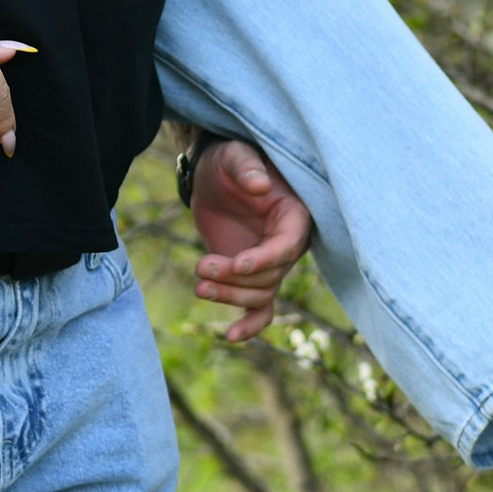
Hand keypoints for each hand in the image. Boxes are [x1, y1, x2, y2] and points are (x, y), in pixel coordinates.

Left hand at [186, 135, 312, 342]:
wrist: (214, 175)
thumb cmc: (230, 160)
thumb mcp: (235, 156)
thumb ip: (247, 168)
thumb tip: (259, 186)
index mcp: (294, 216)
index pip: (287, 246)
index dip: (264, 259)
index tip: (237, 264)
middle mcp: (288, 245)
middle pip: (270, 275)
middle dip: (235, 278)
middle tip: (200, 267)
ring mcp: (269, 263)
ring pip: (260, 294)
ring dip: (229, 296)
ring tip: (198, 285)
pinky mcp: (250, 275)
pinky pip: (259, 307)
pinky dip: (248, 324)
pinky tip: (230, 336)